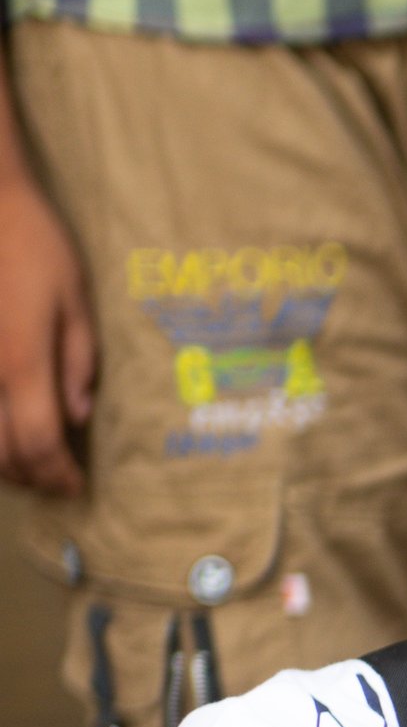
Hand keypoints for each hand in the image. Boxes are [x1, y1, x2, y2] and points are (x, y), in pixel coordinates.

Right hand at [0, 175, 95, 495]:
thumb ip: (79, 362)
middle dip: (30, 476)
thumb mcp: (75, 299)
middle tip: (53, 480)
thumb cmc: (30, 240)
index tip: (76, 486)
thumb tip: (78, 416)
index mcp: (21, 361)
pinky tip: (0, 426)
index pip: (40, 445)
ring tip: (25, 461)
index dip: (58, 475)